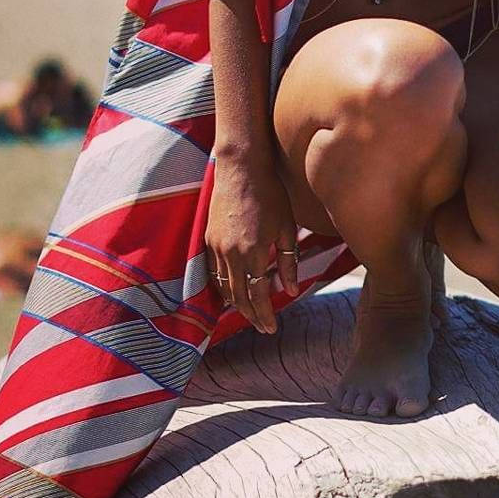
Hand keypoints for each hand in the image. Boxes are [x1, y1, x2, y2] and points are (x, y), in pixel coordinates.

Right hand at [204, 157, 300, 334]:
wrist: (242, 168)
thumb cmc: (271, 194)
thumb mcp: (287, 228)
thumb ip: (288, 262)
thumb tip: (290, 291)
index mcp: (253, 253)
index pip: (258, 295)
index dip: (264, 315)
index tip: (271, 329)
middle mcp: (231, 254)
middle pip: (238, 297)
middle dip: (250, 315)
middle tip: (262, 327)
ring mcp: (216, 246)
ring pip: (223, 287)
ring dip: (235, 303)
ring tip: (249, 312)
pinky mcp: (208, 239)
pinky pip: (213, 272)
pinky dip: (222, 286)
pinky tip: (232, 291)